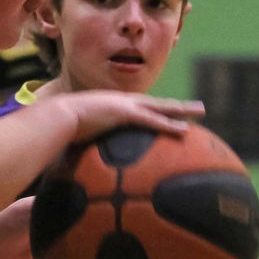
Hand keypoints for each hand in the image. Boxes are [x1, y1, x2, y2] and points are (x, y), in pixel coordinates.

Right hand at [66, 91, 205, 142]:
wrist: (58, 115)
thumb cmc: (61, 125)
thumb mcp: (77, 131)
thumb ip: (85, 140)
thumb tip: (81, 156)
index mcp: (112, 105)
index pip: (140, 108)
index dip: (157, 110)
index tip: (169, 113)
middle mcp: (122, 101)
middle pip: (157, 103)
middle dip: (177, 106)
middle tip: (197, 108)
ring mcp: (125, 106)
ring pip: (161, 108)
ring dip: (182, 110)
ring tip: (201, 111)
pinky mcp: (125, 114)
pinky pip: (153, 121)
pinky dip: (169, 125)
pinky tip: (185, 131)